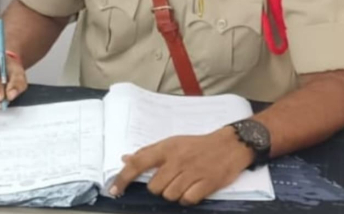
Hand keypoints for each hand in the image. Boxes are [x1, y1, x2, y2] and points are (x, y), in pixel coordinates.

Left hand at [109, 128, 253, 205]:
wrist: (230, 145)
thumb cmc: (198, 145)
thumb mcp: (173, 143)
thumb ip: (149, 152)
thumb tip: (125, 159)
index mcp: (167, 148)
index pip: (139, 162)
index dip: (123, 178)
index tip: (114, 189)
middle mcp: (178, 160)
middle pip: (155, 187)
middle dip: (160, 187)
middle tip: (172, 179)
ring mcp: (192, 172)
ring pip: (170, 195)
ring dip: (175, 193)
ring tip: (185, 183)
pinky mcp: (206, 183)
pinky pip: (187, 200)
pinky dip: (188, 198)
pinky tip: (194, 188)